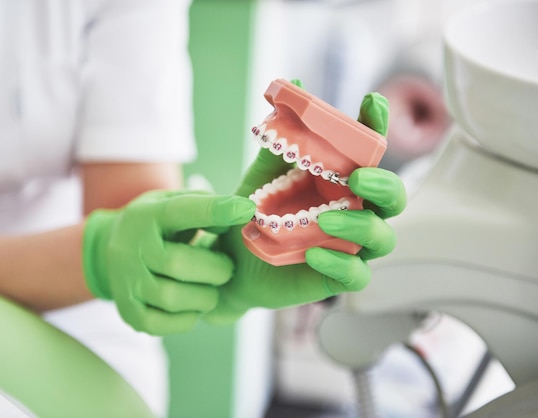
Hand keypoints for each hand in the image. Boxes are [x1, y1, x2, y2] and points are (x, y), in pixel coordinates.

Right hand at [82, 190, 254, 334]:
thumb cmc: (161, 226)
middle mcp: (131, 248)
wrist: (110, 249)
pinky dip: (185, 319)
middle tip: (227, 268)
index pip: (180, 210)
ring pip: (170, 298)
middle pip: (176, 263)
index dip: (215, 210)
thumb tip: (240, 216)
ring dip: (203, 297)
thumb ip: (207, 207)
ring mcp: (126, 282)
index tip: (245, 209)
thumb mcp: (177, 204)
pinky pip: (159, 325)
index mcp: (148, 215)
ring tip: (211, 289)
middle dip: (215, 269)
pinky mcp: (128, 312)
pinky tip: (192, 306)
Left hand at [204, 92, 406, 323]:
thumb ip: (281, 140)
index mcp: (341, 179)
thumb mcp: (263, 174)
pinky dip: (341, 266)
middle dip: (385, 185)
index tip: (370, 103)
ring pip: (382, 238)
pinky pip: (357, 276)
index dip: (376, 127)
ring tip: (325, 222)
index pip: (369, 151)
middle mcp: (353, 210)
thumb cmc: (255, 211)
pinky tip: (314, 257)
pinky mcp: (337, 275)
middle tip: (358, 177)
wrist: (230, 258)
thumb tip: (293, 86)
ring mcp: (348, 244)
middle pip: (393, 197)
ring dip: (360, 227)